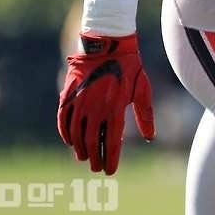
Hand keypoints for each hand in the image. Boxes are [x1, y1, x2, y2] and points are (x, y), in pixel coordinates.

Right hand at [57, 33, 154, 173]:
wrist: (107, 43)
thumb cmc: (129, 66)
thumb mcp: (142, 89)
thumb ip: (145, 115)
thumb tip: (151, 137)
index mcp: (115, 107)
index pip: (111, 141)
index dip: (110, 158)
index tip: (110, 171)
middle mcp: (95, 107)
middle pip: (92, 141)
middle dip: (94, 157)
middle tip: (97, 168)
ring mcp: (79, 101)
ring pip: (76, 133)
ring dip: (80, 148)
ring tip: (85, 157)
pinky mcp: (68, 94)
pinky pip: (63, 120)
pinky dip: (66, 133)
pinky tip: (71, 142)